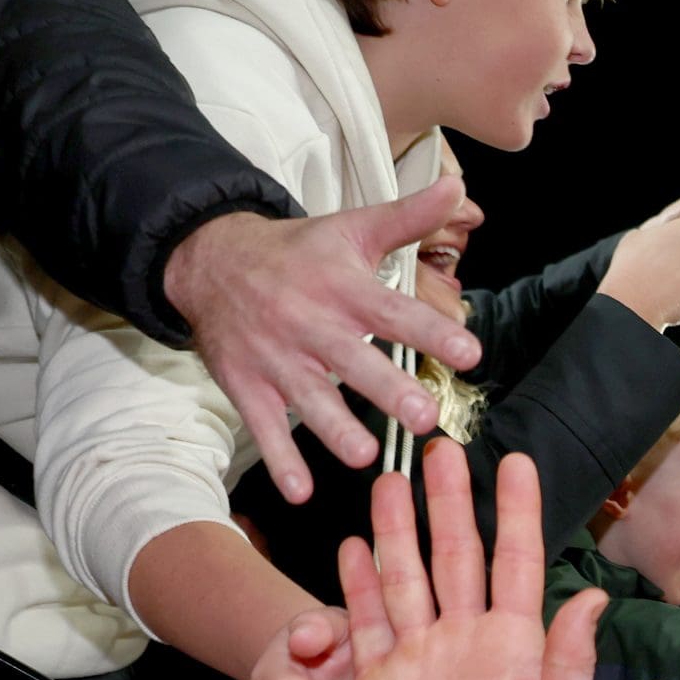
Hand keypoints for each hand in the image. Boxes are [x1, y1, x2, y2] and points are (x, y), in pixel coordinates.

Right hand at [164, 181, 484, 504]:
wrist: (210, 260)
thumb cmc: (298, 252)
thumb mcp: (352, 229)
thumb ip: (409, 218)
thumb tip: (460, 188)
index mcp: (343, 289)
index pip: (394, 311)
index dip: (432, 331)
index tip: (470, 352)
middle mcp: (311, 326)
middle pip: (354, 363)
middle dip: (388, 390)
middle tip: (424, 417)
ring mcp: (277, 360)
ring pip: (309, 400)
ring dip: (335, 429)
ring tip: (366, 455)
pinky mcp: (248, 386)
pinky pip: (265, 428)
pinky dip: (280, 462)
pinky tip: (300, 491)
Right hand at [338, 441, 605, 679]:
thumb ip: (570, 658)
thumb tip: (593, 596)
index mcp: (516, 644)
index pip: (517, 561)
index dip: (516, 512)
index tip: (516, 461)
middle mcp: (468, 638)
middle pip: (457, 553)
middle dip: (450, 500)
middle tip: (440, 446)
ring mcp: (422, 655)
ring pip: (409, 574)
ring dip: (399, 527)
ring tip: (390, 479)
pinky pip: (368, 620)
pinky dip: (359, 582)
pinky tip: (355, 544)